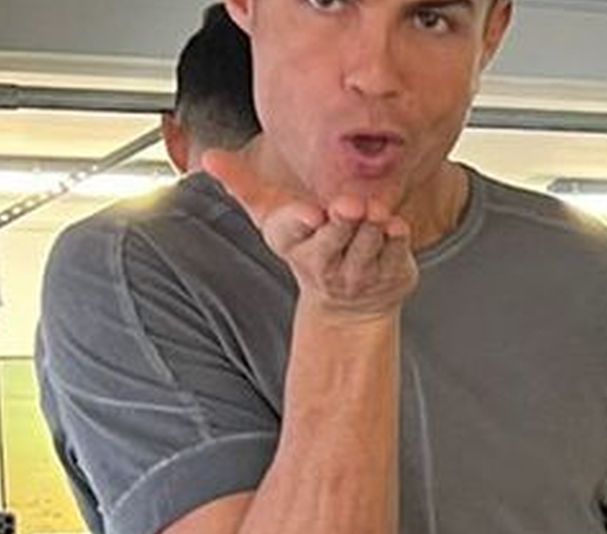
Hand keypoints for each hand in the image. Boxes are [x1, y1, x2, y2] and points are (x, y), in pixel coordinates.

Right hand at [203, 146, 417, 320]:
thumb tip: (209, 157)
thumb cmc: (307, 243)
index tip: (312, 214)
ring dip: (372, 226)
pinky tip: (396, 227)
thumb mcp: (271, 215)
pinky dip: (396, 240)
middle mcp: (324, 261)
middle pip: (333, 237)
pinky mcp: (390, 273)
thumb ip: (243, 185)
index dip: (300, 221)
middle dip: (342, 220)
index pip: (292, 229)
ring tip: (376, 210)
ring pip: (366, 245)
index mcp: (292, 241)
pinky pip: (394, 255)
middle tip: (349, 205)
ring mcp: (358, 271)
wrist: (348, 304)